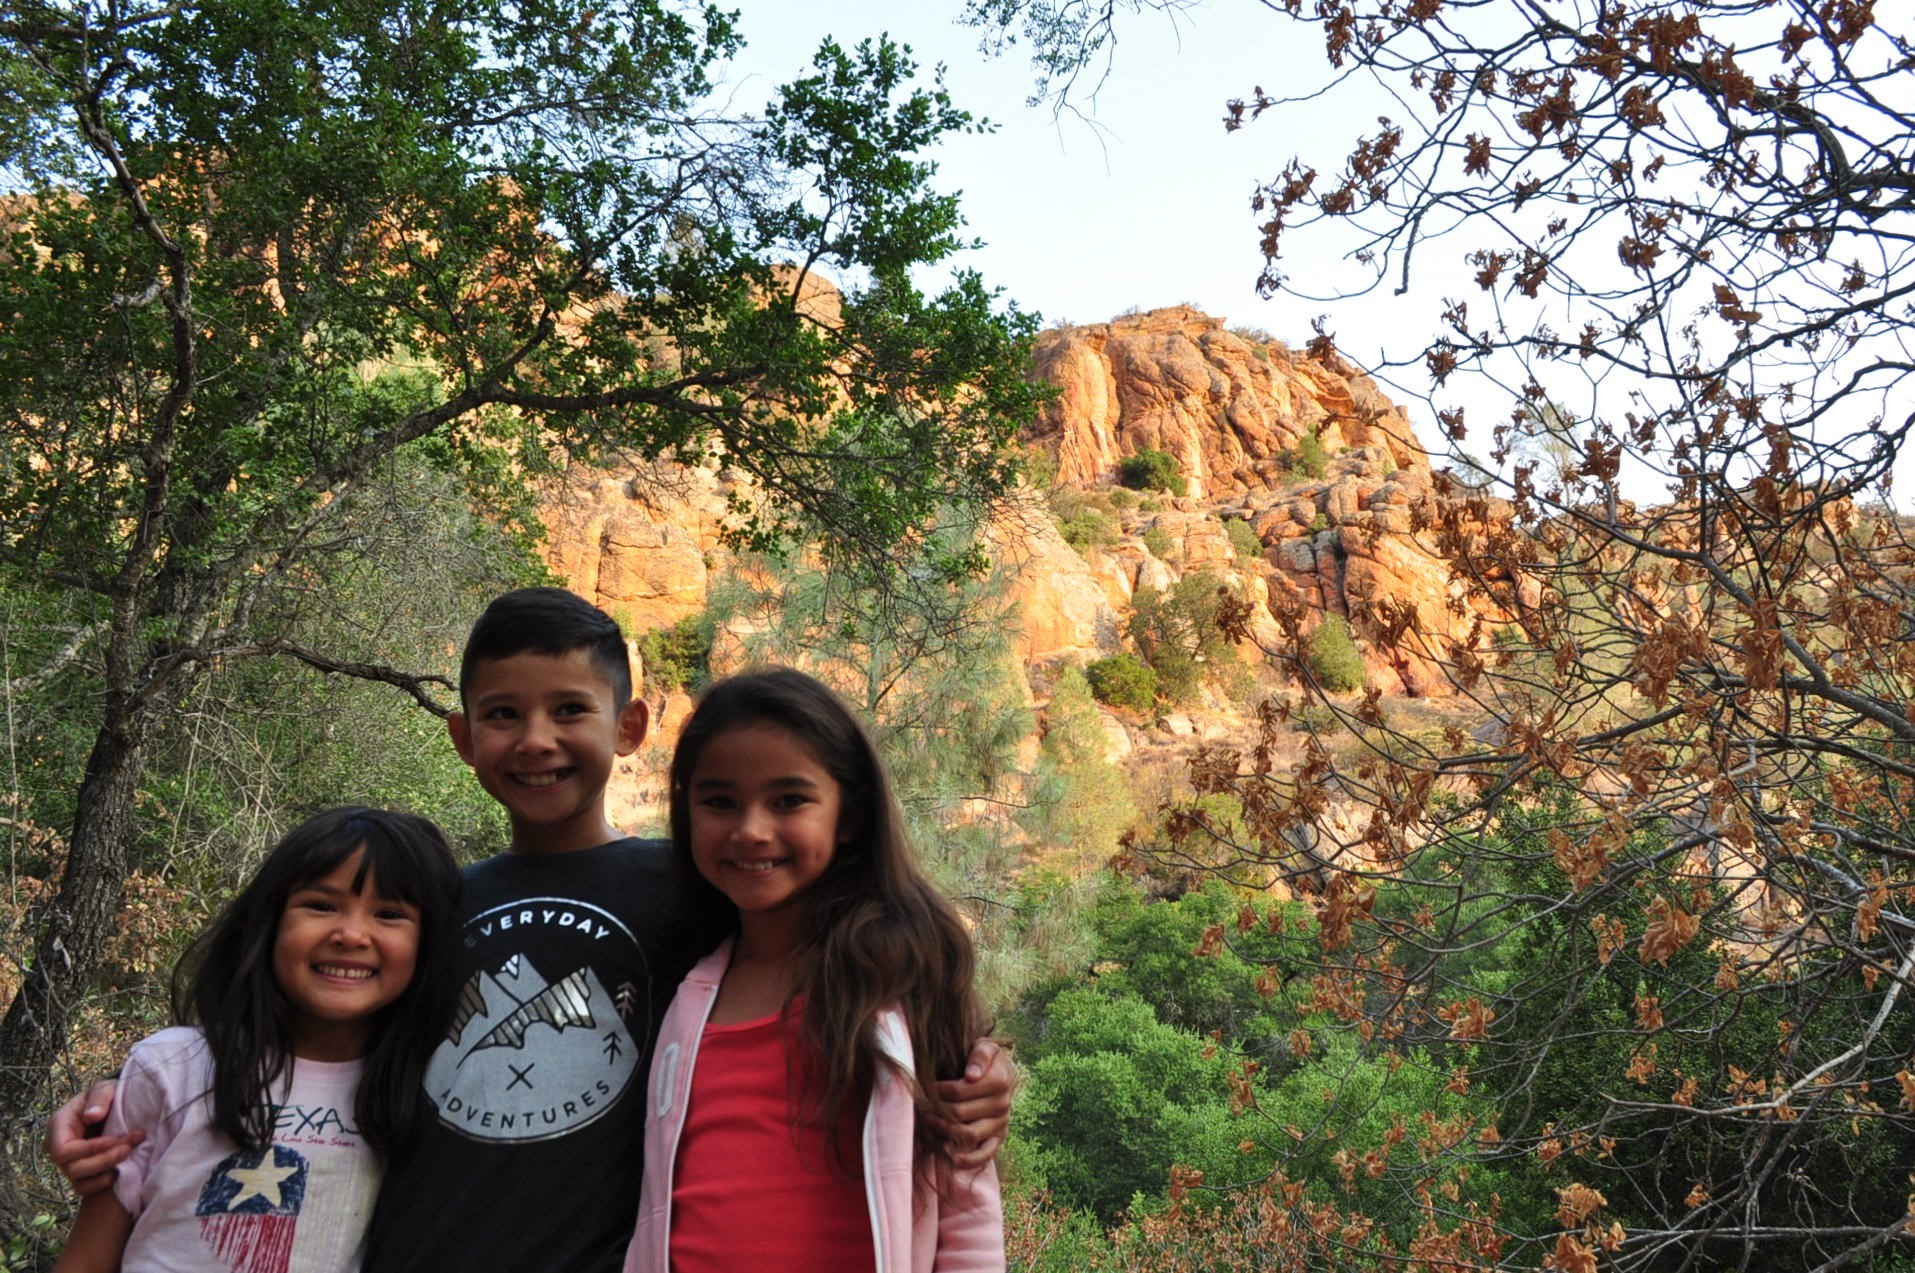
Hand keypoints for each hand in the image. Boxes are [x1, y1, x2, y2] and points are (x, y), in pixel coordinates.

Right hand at [45, 1080, 139, 1197]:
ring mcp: (69, 1164)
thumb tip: (92, 1116)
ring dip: (108, 1169)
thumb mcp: (104, 1089)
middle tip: (131, 1146)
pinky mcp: (82, 1175)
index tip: (114, 1139)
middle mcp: (59, 1149)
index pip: (62, 1150)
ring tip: (131, 1153)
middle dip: (105, 1159)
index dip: (88, 1149)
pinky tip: (123, 1169)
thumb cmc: (107, 1096)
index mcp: (58, 1127)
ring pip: (81, 1181)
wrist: (117, 1106)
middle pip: (73, 1168)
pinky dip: (105, 1182)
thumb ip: (99, 1099)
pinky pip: (87, 1189)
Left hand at [935, 1038, 1013, 1171]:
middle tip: (922, 1106)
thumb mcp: (985, 1046)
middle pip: (960, 1113)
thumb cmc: (984, 1058)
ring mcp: (1001, 1123)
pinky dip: (971, 1160)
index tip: (926, 1086)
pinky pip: (986, 1153)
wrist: (999, 1072)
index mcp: (1000, 1080)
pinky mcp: (999, 1138)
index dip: (938, 1090)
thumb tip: (971, 1076)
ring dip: (945, 1130)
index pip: (960, 1090)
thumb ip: (980, 1054)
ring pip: (969, 1133)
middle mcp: (1003, 1104)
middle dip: (937, 1110)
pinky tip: (955, 1159)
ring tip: (929, 1122)